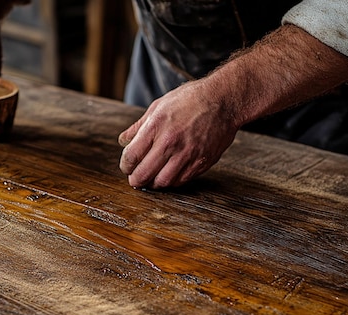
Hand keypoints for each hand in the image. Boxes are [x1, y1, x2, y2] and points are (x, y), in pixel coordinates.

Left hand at [118, 79, 238, 188]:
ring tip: (151, 178)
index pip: (131, 156)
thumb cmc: (190, 99)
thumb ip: (139, 126)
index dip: (125, 165)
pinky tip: (168, 174)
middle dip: (135, 180)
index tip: (126, 166)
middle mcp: (170, 142)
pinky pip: (181, 181)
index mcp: (156, 126)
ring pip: (163, 182)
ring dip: (153, 183)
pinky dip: (171, 181)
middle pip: (144, 174)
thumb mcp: (158, 106)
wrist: (224, 100)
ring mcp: (187, 154)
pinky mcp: (201, 162)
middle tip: (134, 179)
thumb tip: (123, 140)